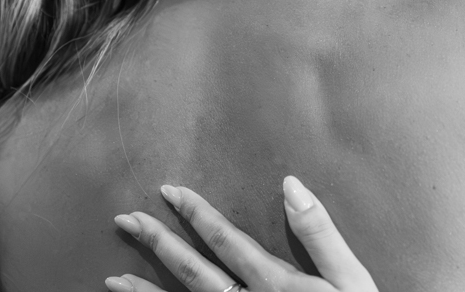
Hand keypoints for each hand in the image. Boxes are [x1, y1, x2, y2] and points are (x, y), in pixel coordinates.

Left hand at [106, 175, 377, 291]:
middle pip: (194, 273)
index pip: (226, 240)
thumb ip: (320, 233)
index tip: (168, 191)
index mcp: (277, 283)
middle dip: (158, 244)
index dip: (195, 214)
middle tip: (126, 221)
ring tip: (114, 278)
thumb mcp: (351, 278)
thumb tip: (290, 183)